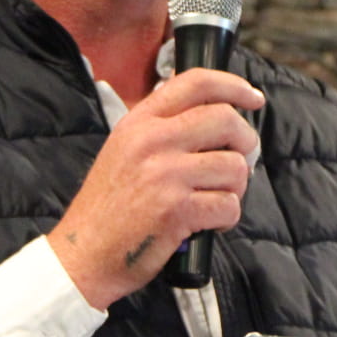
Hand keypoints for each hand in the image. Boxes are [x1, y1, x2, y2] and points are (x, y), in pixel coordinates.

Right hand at [50, 68, 264, 307]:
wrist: (84, 254)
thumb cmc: (109, 207)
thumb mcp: (125, 149)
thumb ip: (163, 128)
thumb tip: (220, 116)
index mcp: (140, 122)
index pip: (196, 82)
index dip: (234, 86)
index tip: (253, 99)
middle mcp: (152, 140)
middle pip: (226, 120)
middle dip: (245, 142)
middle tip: (239, 161)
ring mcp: (165, 174)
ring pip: (235, 166)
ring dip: (235, 187)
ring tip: (214, 199)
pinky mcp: (177, 210)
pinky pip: (229, 204)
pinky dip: (227, 218)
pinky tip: (208, 223)